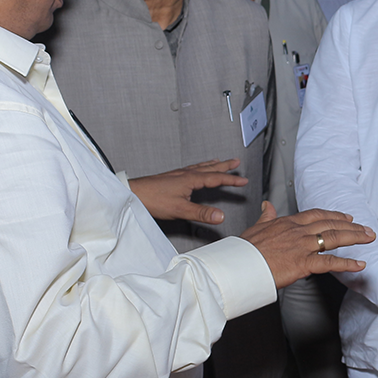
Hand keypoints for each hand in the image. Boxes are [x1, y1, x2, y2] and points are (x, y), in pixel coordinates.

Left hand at [129, 159, 249, 223]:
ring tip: (220, 161)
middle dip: (225, 165)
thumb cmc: (153, 199)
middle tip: (236, 162)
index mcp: (191, 179)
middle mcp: (186, 174)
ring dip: (213, 164)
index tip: (243, 180)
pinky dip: (200, 167)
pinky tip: (196, 170)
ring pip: (201, 167)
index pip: (216, 178)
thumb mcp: (180, 210)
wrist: (134, 193)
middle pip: (210, 168)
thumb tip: (220, 216)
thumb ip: (201, 213)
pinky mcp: (172, 177)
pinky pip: (192, 168)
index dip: (231, 180)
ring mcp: (178, 174)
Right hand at [241, 202, 374, 287]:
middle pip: (330, 224)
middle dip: (351, 226)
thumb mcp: (255, 227)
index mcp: (287, 222)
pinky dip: (347, 263)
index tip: (346, 217)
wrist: (238, 265)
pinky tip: (359, 264)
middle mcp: (298, 231)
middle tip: (366, 228)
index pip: (316, 215)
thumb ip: (266, 216)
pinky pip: (329, 262)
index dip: (334, 215)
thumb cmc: (244, 250)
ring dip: (355, 237)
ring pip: (334, 238)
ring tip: (369, 238)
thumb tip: (267, 205)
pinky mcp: (302, 263)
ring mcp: (301, 246)